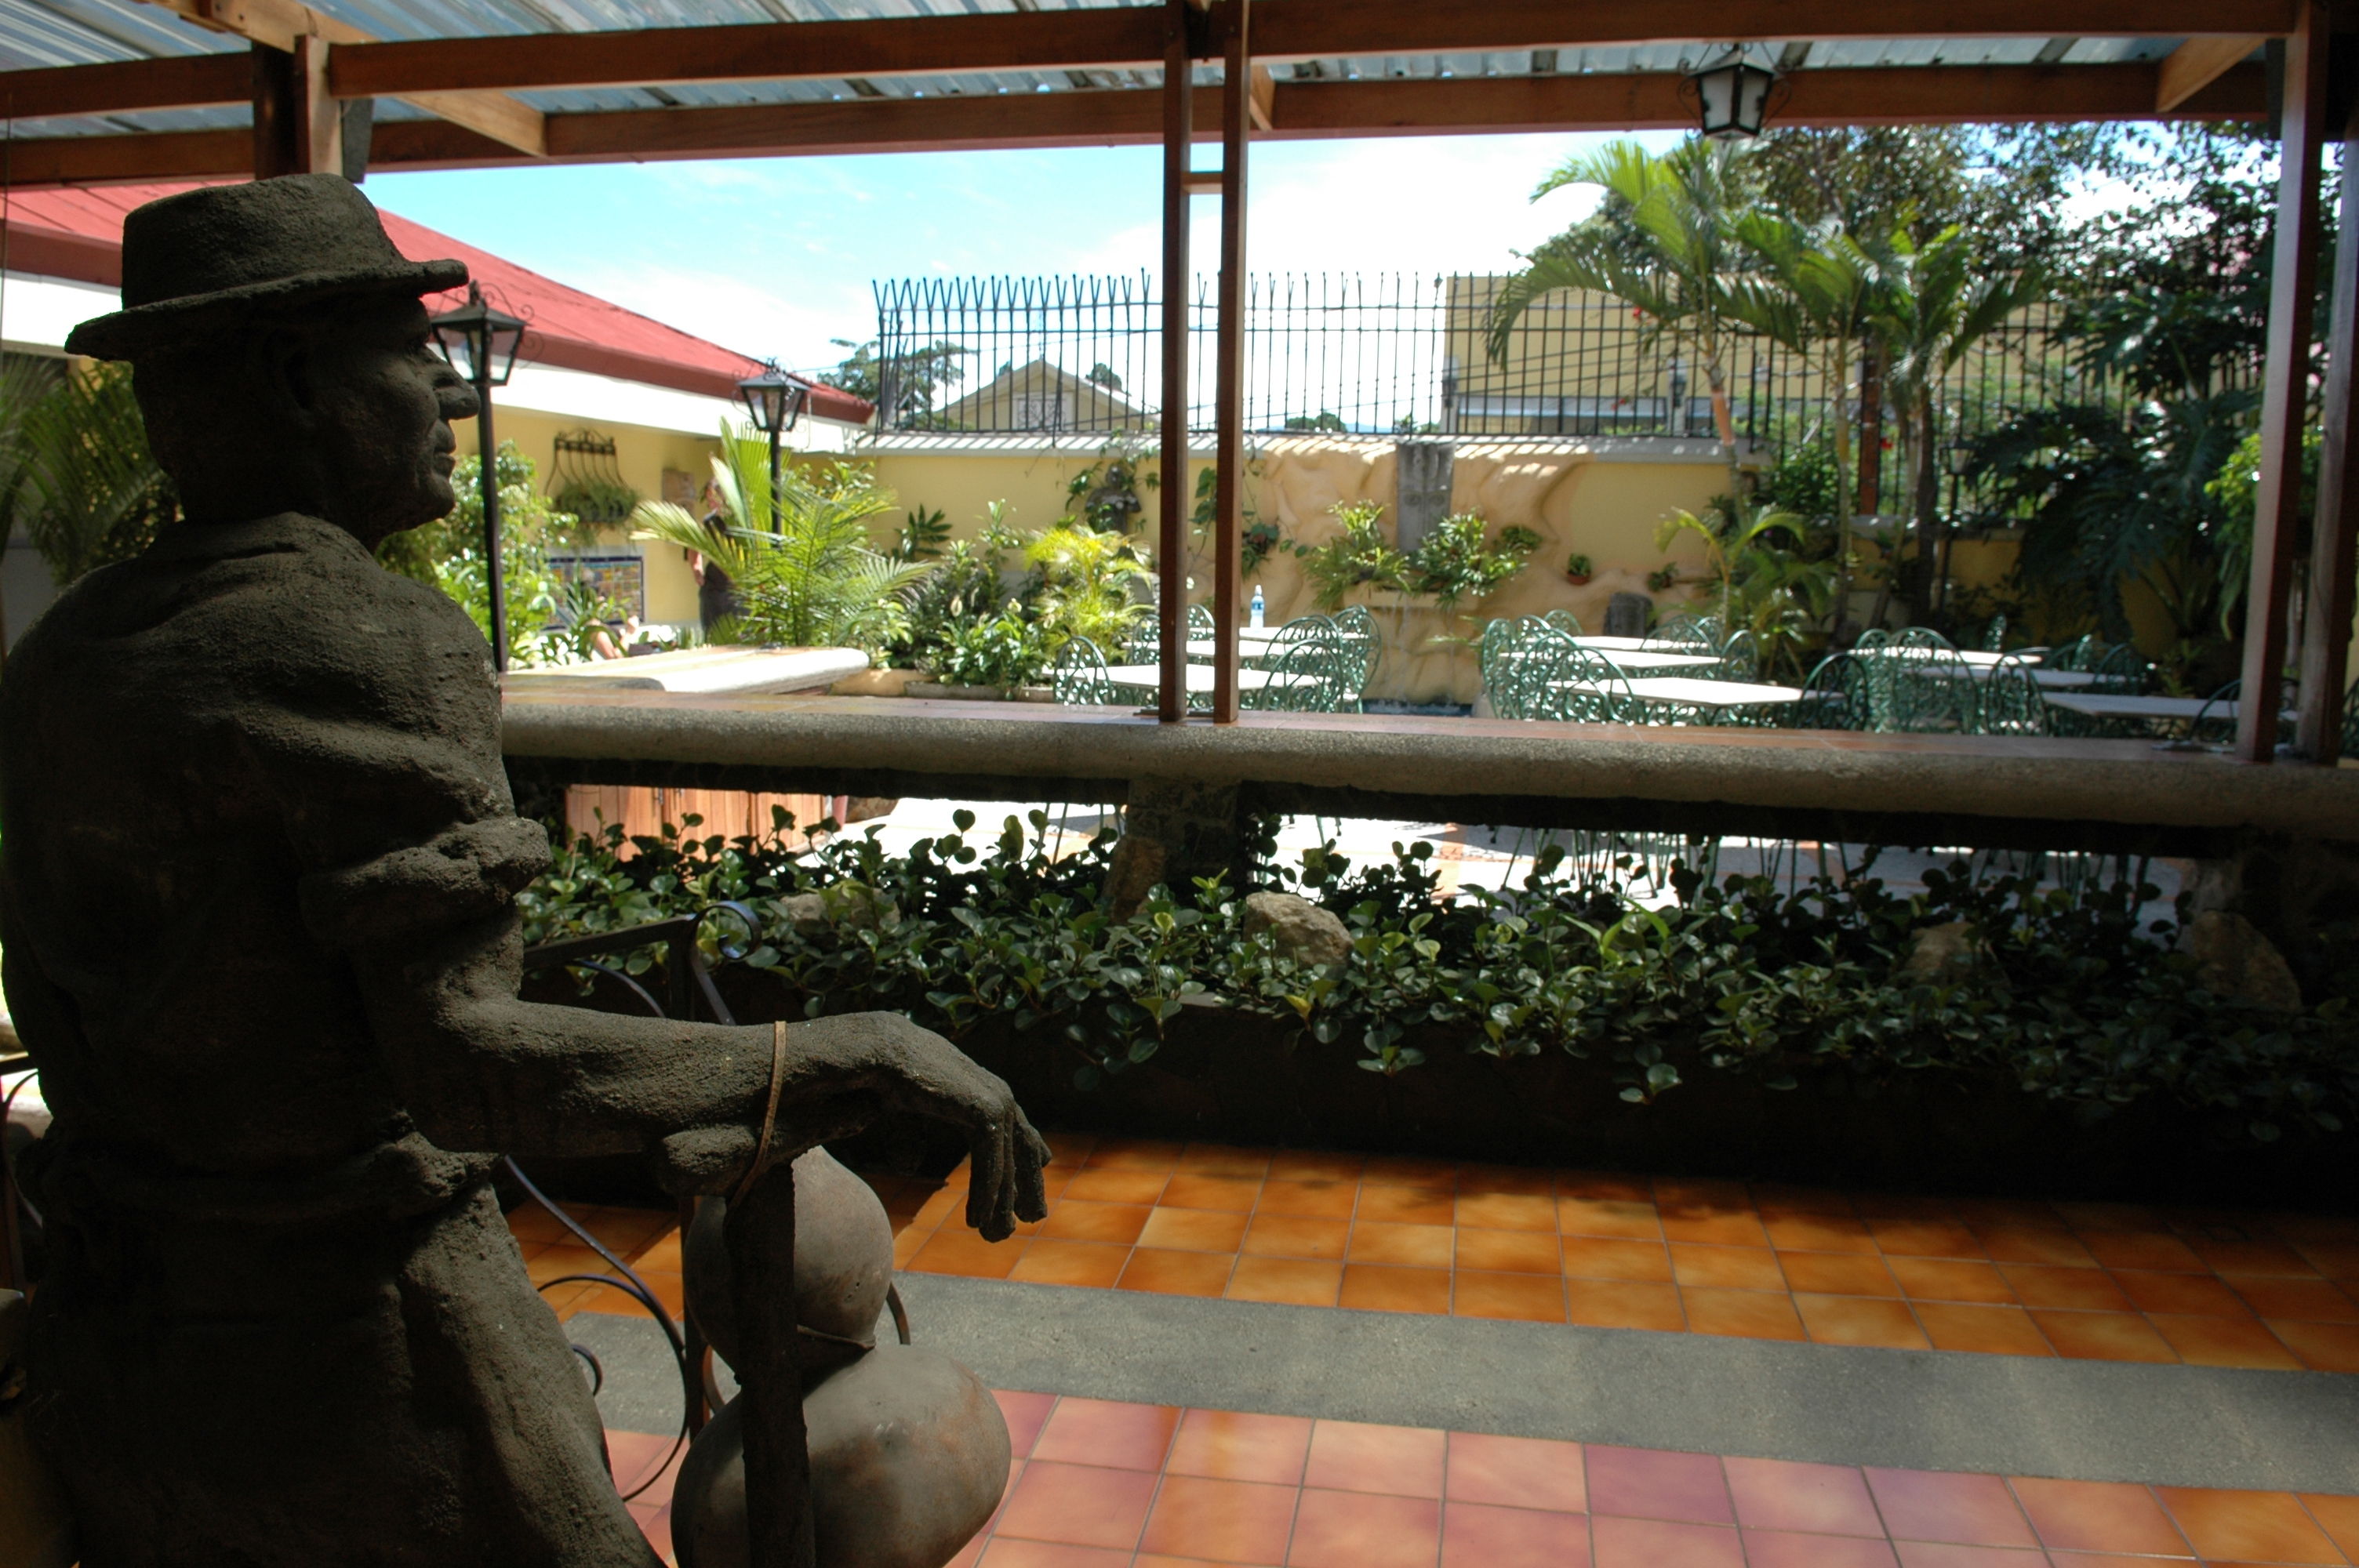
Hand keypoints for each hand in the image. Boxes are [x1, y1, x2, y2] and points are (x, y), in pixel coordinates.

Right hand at [777, 1012, 1049, 1241]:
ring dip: (1002, 1202)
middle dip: (1025, 1188)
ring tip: (997, 1236)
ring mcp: (995, 1100)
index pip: (1015, 1134)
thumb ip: (917, 1134)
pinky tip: (976, 1223)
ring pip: (1007, 1163)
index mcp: (982, 1092)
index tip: (1025, 1196)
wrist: (874, 1049)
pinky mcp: (984, 1109)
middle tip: (1030, 1222)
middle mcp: (996, 1094)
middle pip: (1024, 1150)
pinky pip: (990, 1162)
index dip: (1021, 1167)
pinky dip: (985, 1193)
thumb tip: (909, 1163)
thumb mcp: (909, 1111)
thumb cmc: (882, 1075)